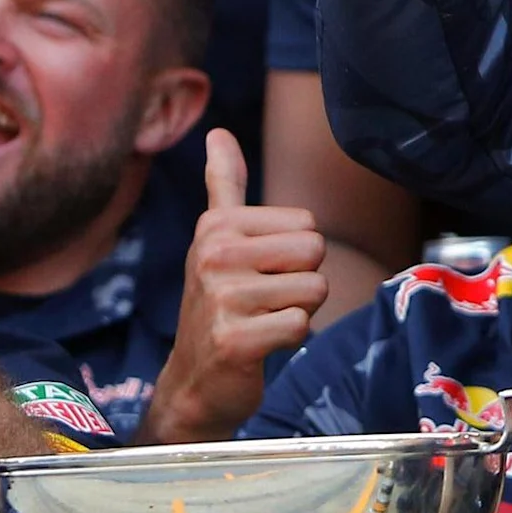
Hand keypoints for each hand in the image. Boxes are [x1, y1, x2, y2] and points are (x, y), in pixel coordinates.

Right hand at [141, 129, 323, 442]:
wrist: (195, 379)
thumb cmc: (218, 303)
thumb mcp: (217, 239)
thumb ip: (225, 185)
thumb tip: (219, 132)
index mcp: (217, 226)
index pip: (308, 225)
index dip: (295, 256)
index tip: (259, 274)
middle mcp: (214, 255)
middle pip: (316, 253)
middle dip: (302, 282)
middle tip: (263, 301)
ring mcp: (221, 298)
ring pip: (314, 291)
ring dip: (297, 312)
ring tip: (260, 321)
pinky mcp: (234, 339)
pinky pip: (300, 326)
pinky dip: (288, 340)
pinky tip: (259, 346)